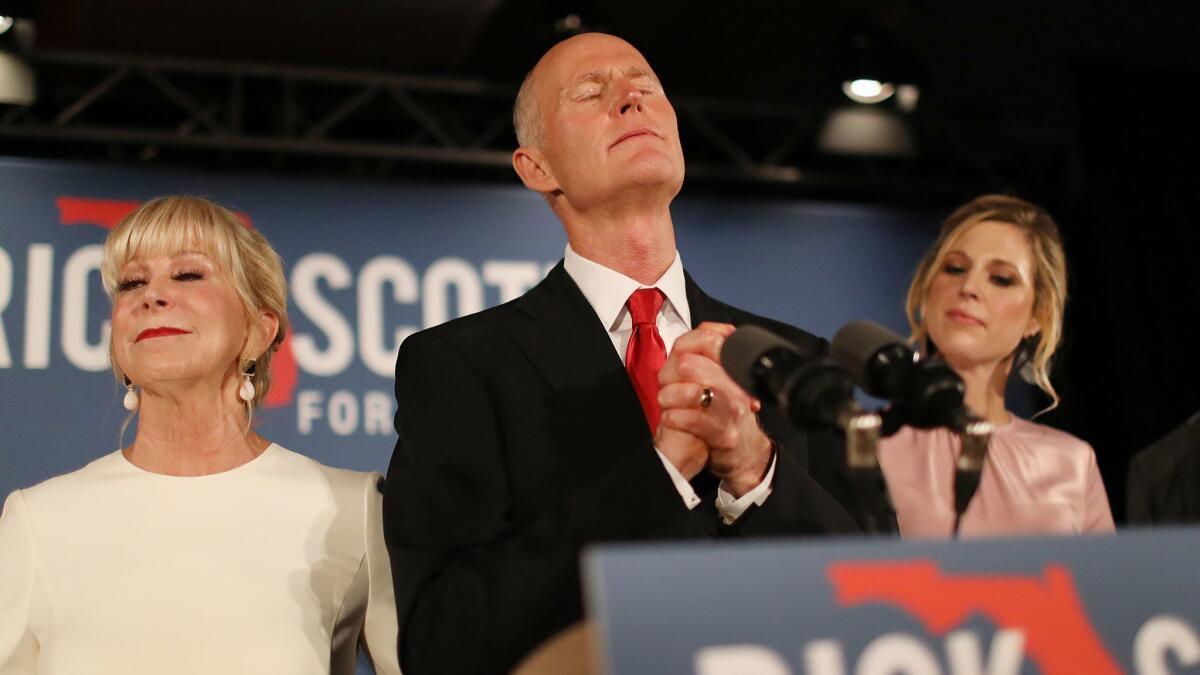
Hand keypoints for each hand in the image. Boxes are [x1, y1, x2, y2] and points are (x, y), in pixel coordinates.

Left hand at [657, 322, 773, 496]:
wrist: (744, 451)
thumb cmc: (725, 410)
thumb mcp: (722, 376)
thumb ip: (713, 349)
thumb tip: (713, 330)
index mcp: (735, 364)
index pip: (706, 337)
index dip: (684, 347)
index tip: (680, 360)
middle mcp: (737, 384)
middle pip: (689, 364)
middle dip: (669, 376)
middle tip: (669, 386)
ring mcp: (733, 410)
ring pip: (691, 391)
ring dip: (669, 398)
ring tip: (668, 404)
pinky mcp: (724, 434)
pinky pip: (692, 420)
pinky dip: (673, 418)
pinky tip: (671, 418)